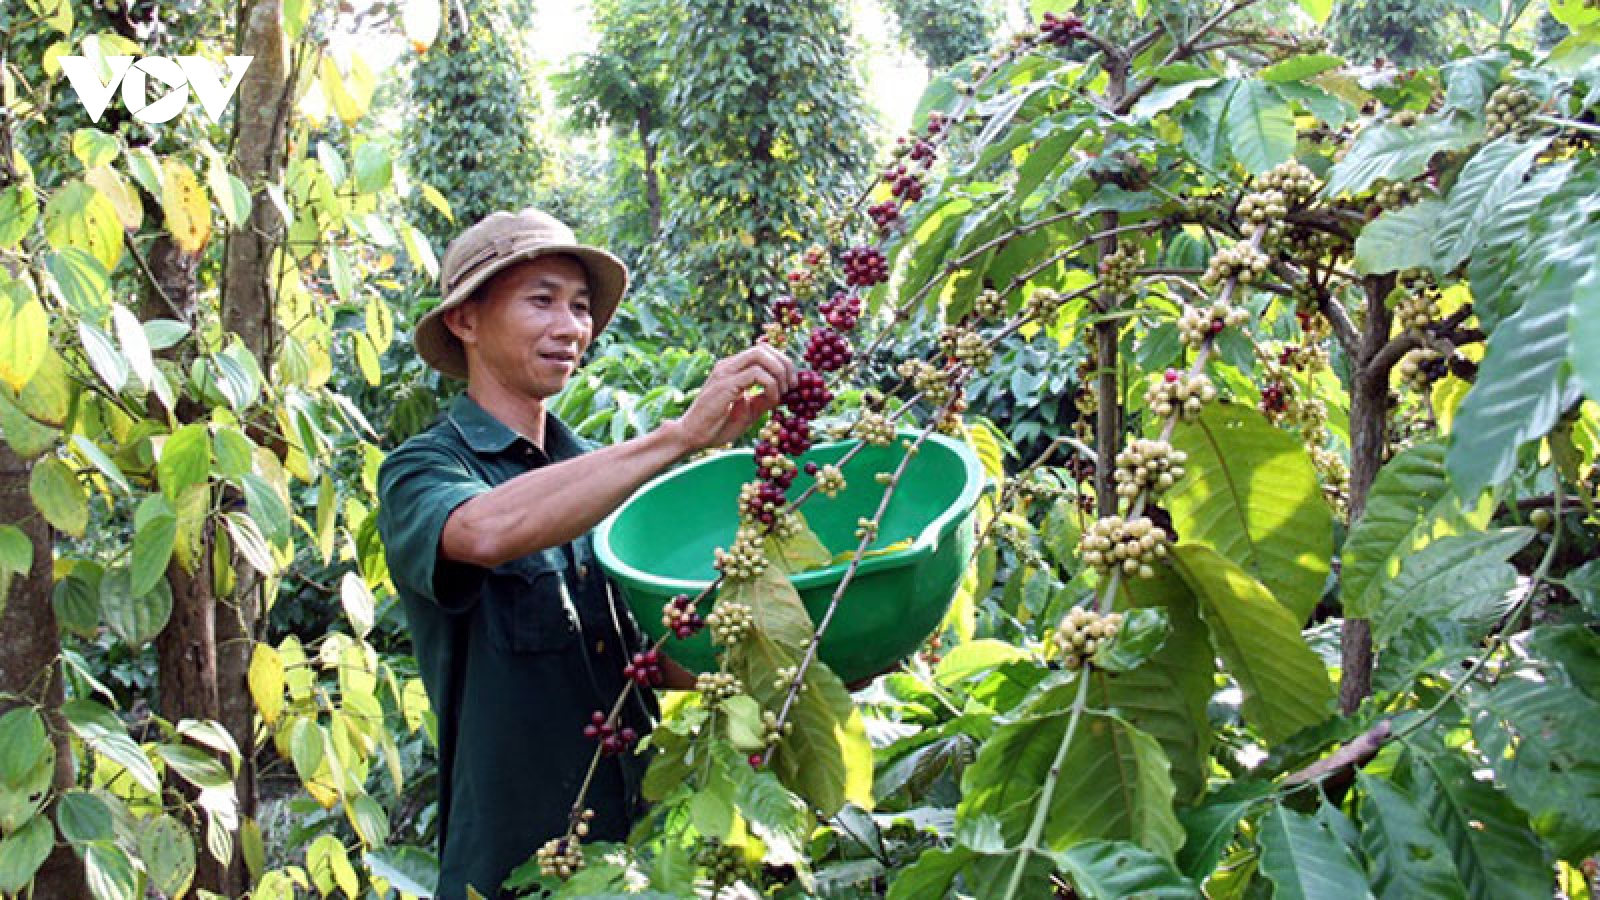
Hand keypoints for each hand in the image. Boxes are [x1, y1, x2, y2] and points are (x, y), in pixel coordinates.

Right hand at [673, 344, 798, 453]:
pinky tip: (771, 400)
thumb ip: (764, 398)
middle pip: (763, 348)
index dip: (782, 362)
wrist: (692, 437)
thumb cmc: (717, 425)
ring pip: (760, 355)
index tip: (792, 383)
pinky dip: (771, 385)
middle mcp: (728, 365)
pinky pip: (756, 374)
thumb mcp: (749, 410)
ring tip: (783, 391)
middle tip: (792, 385)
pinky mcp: (725, 384)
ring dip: (779, 372)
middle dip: (785, 364)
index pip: (762, 351)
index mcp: (733, 368)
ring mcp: (725, 372)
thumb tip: (785, 391)